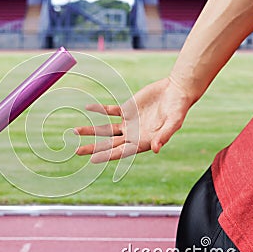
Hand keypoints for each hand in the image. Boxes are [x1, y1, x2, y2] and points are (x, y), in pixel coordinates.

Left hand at [74, 77, 193, 162]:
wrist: (176, 91)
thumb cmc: (178, 109)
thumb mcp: (173, 123)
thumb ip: (164, 136)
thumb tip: (157, 149)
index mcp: (142, 142)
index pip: (120, 152)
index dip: (107, 156)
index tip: (93, 160)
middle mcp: (133, 135)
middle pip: (108, 144)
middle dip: (92, 148)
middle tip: (76, 151)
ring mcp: (128, 123)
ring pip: (105, 129)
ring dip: (91, 130)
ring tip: (74, 131)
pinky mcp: (127, 109)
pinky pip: (110, 111)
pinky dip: (100, 109)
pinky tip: (88, 108)